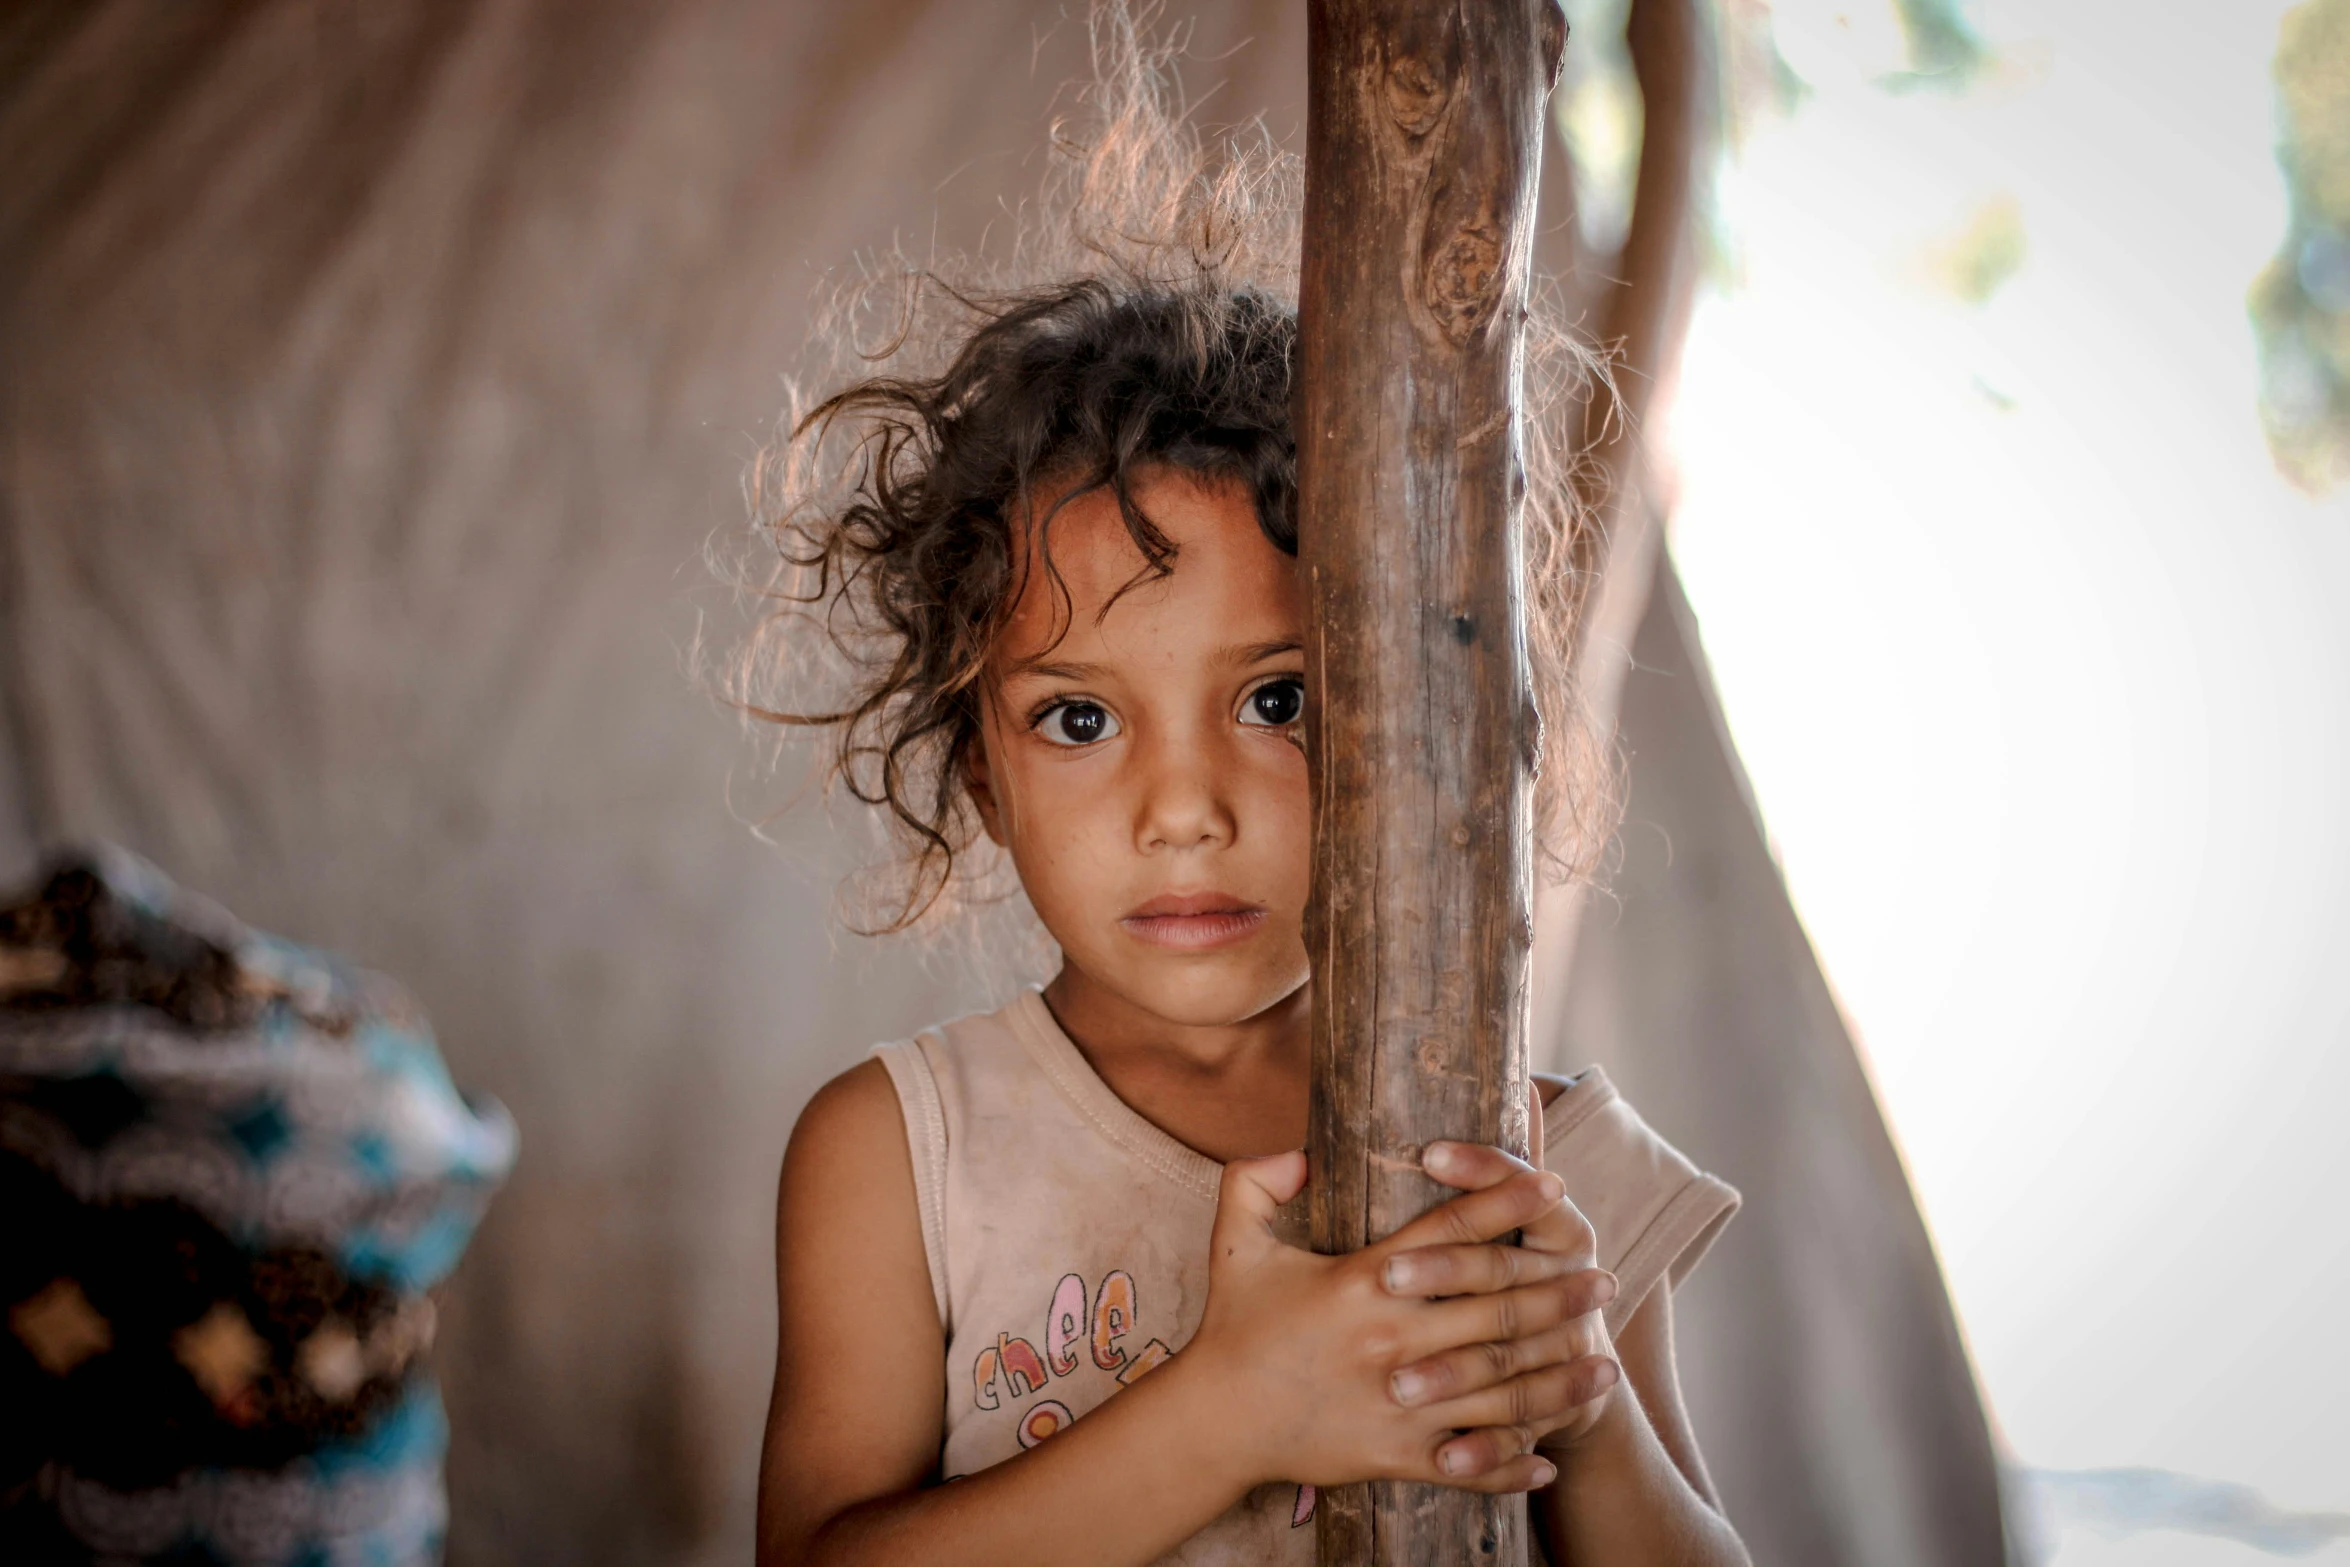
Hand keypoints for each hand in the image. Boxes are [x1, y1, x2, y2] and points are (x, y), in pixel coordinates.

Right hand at [1180, 1145, 1616, 1496]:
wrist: (1216, 1420)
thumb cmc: (1232, 1328)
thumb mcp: (1234, 1242)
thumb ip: (1258, 1179)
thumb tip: (1303, 1149)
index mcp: (1362, 1280)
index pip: (1452, 1231)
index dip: (1506, 1203)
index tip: (1553, 1184)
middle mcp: (1391, 1338)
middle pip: (1496, 1309)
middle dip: (1558, 1292)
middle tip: (1603, 1280)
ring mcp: (1399, 1402)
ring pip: (1500, 1388)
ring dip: (1559, 1375)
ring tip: (1604, 1361)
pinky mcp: (1396, 1456)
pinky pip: (1470, 1462)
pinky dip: (1513, 1463)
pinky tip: (1550, 1456)